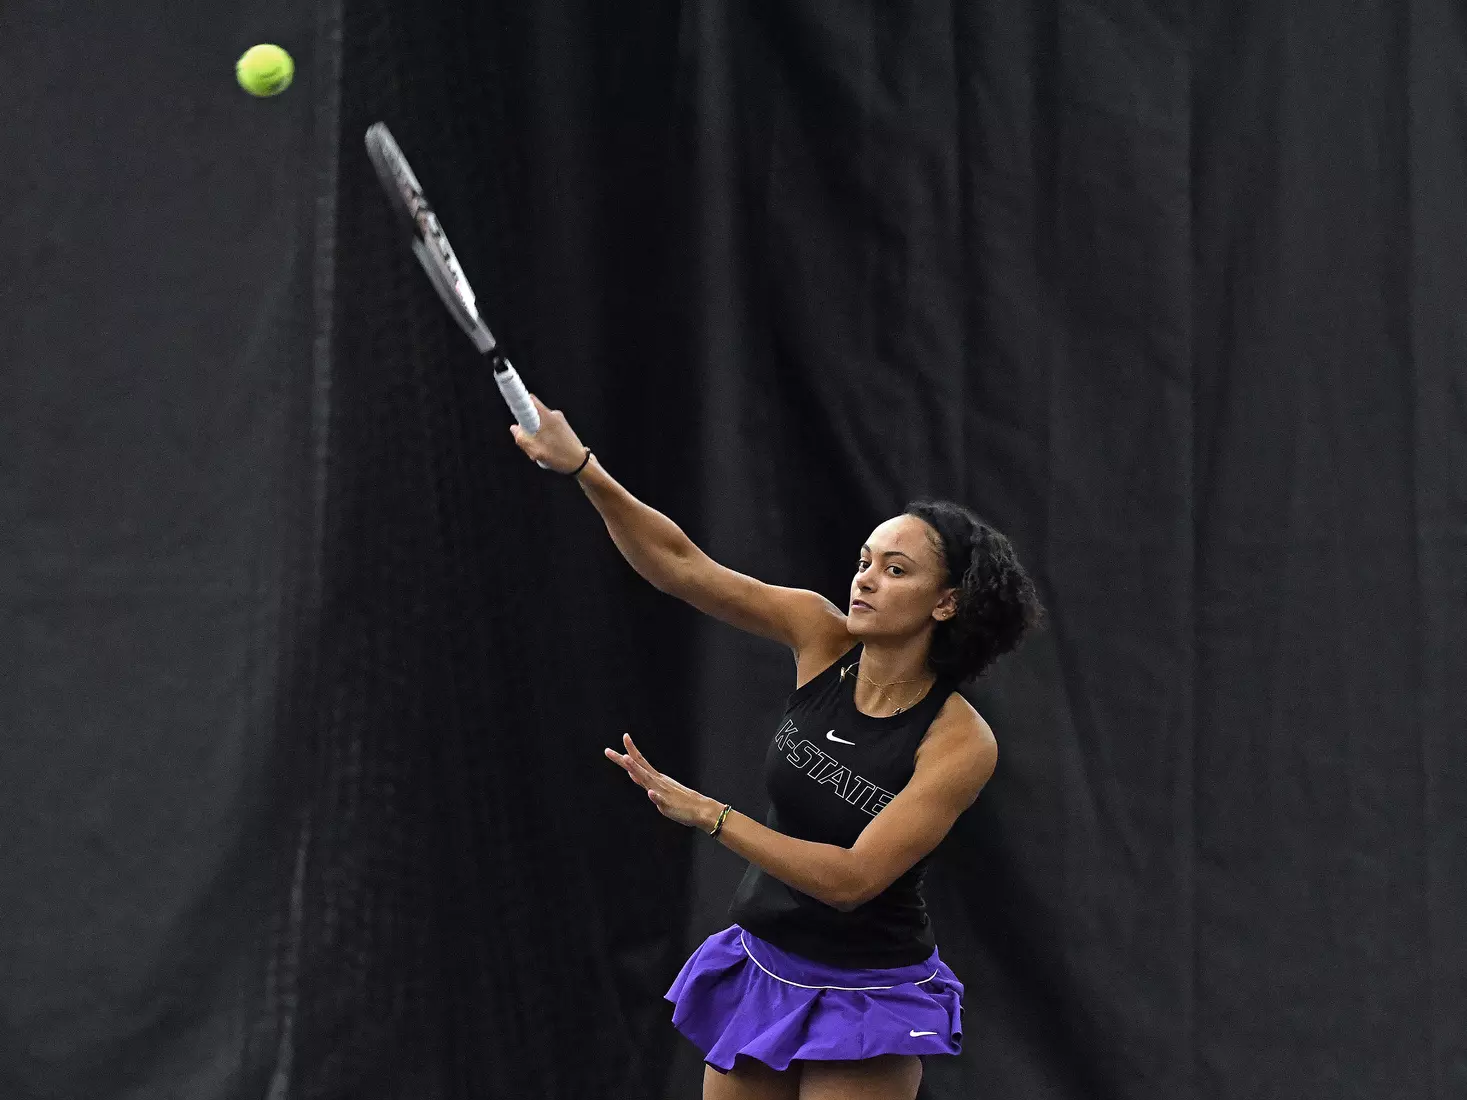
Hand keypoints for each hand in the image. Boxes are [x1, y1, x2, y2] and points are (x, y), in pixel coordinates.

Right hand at [509, 394, 590, 473]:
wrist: (580, 463)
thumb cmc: (560, 457)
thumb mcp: (536, 451)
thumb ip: (522, 439)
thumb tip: (514, 428)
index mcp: (547, 417)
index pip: (529, 399)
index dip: (518, 402)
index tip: (513, 408)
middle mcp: (553, 415)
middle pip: (532, 414)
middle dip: (526, 428)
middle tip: (530, 443)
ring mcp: (559, 420)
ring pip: (539, 424)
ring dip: (535, 436)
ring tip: (540, 451)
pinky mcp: (562, 426)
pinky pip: (546, 428)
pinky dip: (543, 438)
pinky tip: (546, 451)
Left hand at [604, 733, 719, 830]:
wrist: (700, 809)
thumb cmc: (679, 800)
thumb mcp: (658, 788)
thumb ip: (644, 780)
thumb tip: (630, 772)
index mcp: (655, 778)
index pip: (640, 761)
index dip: (630, 750)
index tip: (625, 736)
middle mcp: (657, 781)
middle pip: (637, 767)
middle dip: (622, 759)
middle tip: (606, 750)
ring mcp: (662, 792)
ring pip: (647, 779)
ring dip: (636, 769)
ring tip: (627, 760)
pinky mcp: (667, 805)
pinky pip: (660, 800)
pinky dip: (655, 796)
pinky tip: (650, 792)